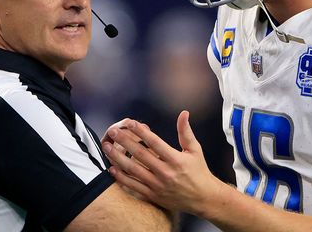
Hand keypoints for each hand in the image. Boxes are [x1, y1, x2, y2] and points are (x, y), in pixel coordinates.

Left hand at [101, 110, 227, 216]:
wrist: (203, 199)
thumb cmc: (199, 171)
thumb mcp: (195, 150)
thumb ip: (186, 132)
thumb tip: (184, 113)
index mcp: (176, 160)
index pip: (155, 143)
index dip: (141, 132)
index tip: (130, 123)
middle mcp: (165, 173)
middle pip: (140, 155)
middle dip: (124, 141)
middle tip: (113, 132)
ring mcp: (157, 185)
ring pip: (133, 170)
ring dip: (117, 158)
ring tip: (107, 147)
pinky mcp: (153, 195)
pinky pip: (133, 186)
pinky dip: (121, 177)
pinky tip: (112, 168)